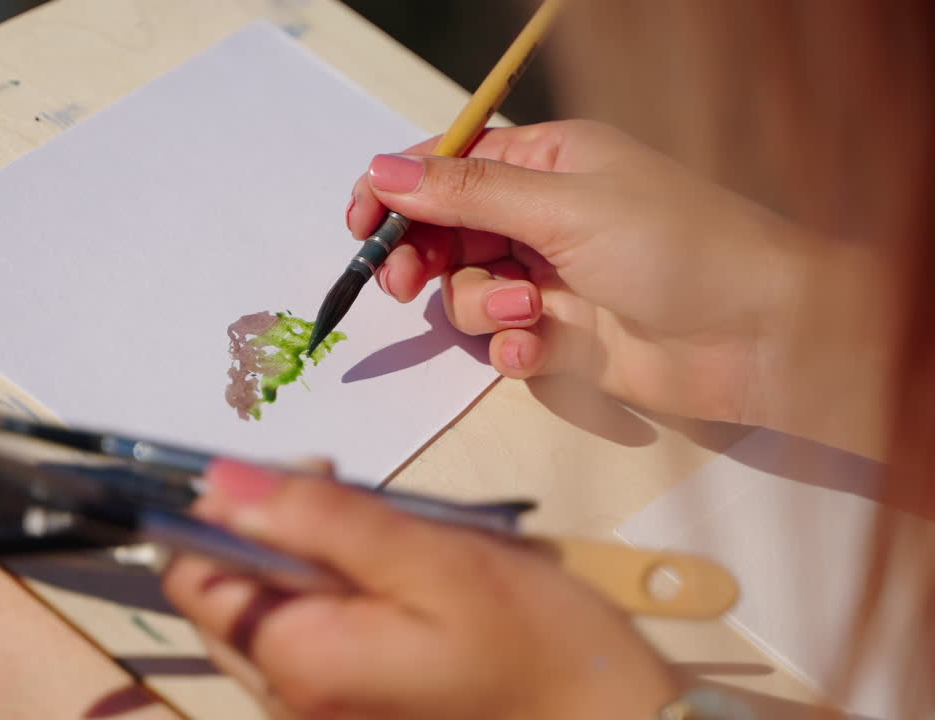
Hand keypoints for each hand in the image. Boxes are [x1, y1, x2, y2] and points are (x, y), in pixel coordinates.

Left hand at [164, 460, 678, 719]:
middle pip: (226, 596)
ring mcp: (317, 717)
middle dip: (271, 534)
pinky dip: (334, 600)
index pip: (192, 574)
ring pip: (267, 616)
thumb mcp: (431, 557)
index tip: (304, 479)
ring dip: (307, 563)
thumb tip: (218, 479)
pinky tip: (396, 586)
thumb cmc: (538, 642)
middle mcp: (287, 704)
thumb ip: (317, 519)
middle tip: (355, 502)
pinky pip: (308, 644)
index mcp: (296, 664)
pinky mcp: (348, 716)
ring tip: (387, 544)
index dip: (226, 512)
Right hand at [347, 120, 809, 425]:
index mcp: (546, 162)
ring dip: (480, 304)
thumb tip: (383, 169)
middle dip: (418, 256)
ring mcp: (547, 279)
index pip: (448, 165)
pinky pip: (497, 339)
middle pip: (443, 231)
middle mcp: (541, 217)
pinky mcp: (557, 337)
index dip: (397, 189)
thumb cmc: (679, 246)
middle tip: (401, 280)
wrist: (758, 336)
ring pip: (463, 291)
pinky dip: (509, 344)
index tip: (359, 220)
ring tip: (529, 311)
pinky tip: (540, 345)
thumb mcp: (564, 205)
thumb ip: (466, 194)